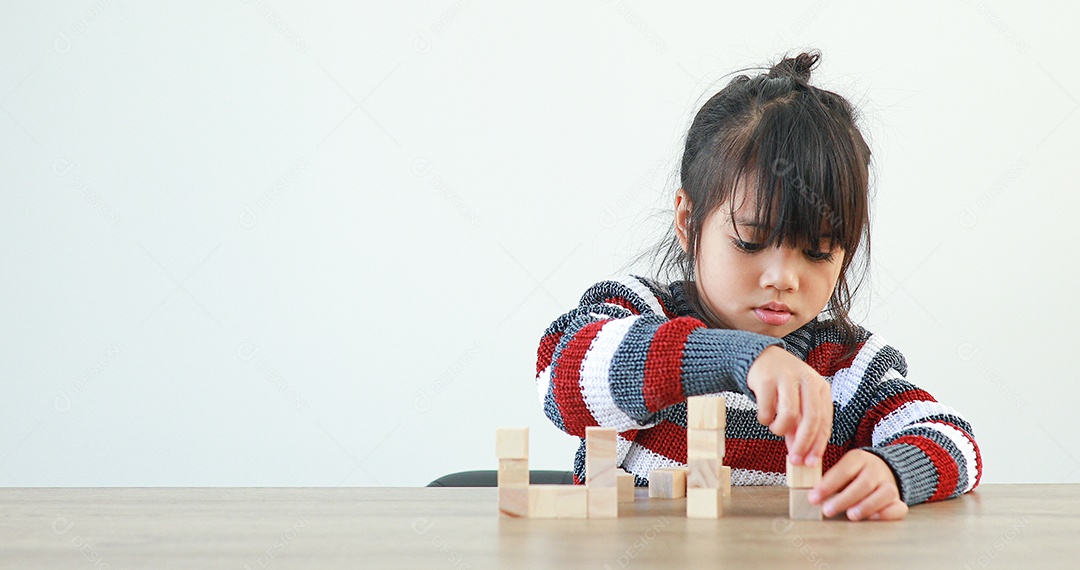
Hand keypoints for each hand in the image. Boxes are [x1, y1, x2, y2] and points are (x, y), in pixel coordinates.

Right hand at [746, 345, 832, 466]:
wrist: (762, 357)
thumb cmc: (784, 385)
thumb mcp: (798, 403)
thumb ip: (800, 427)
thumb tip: (800, 455)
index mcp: (820, 387)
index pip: (824, 421)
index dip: (818, 445)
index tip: (811, 463)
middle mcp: (807, 380)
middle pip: (811, 419)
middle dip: (803, 444)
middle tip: (794, 459)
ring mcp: (787, 377)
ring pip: (789, 414)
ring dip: (780, 429)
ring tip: (774, 427)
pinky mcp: (767, 378)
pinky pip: (767, 409)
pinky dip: (765, 419)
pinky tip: (764, 416)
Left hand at [808, 449, 907, 520]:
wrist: (883, 468)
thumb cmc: (854, 473)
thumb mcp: (842, 468)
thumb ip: (828, 479)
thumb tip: (808, 492)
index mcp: (858, 458)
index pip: (843, 470)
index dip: (828, 485)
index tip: (813, 498)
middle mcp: (876, 469)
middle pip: (863, 484)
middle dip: (844, 499)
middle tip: (827, 510)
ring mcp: (890, 484)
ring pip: (884, 493)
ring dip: (866, 506)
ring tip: (850, 515)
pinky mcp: (898, 499)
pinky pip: (899, 507)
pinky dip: (887, 513)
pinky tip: (873, 518)